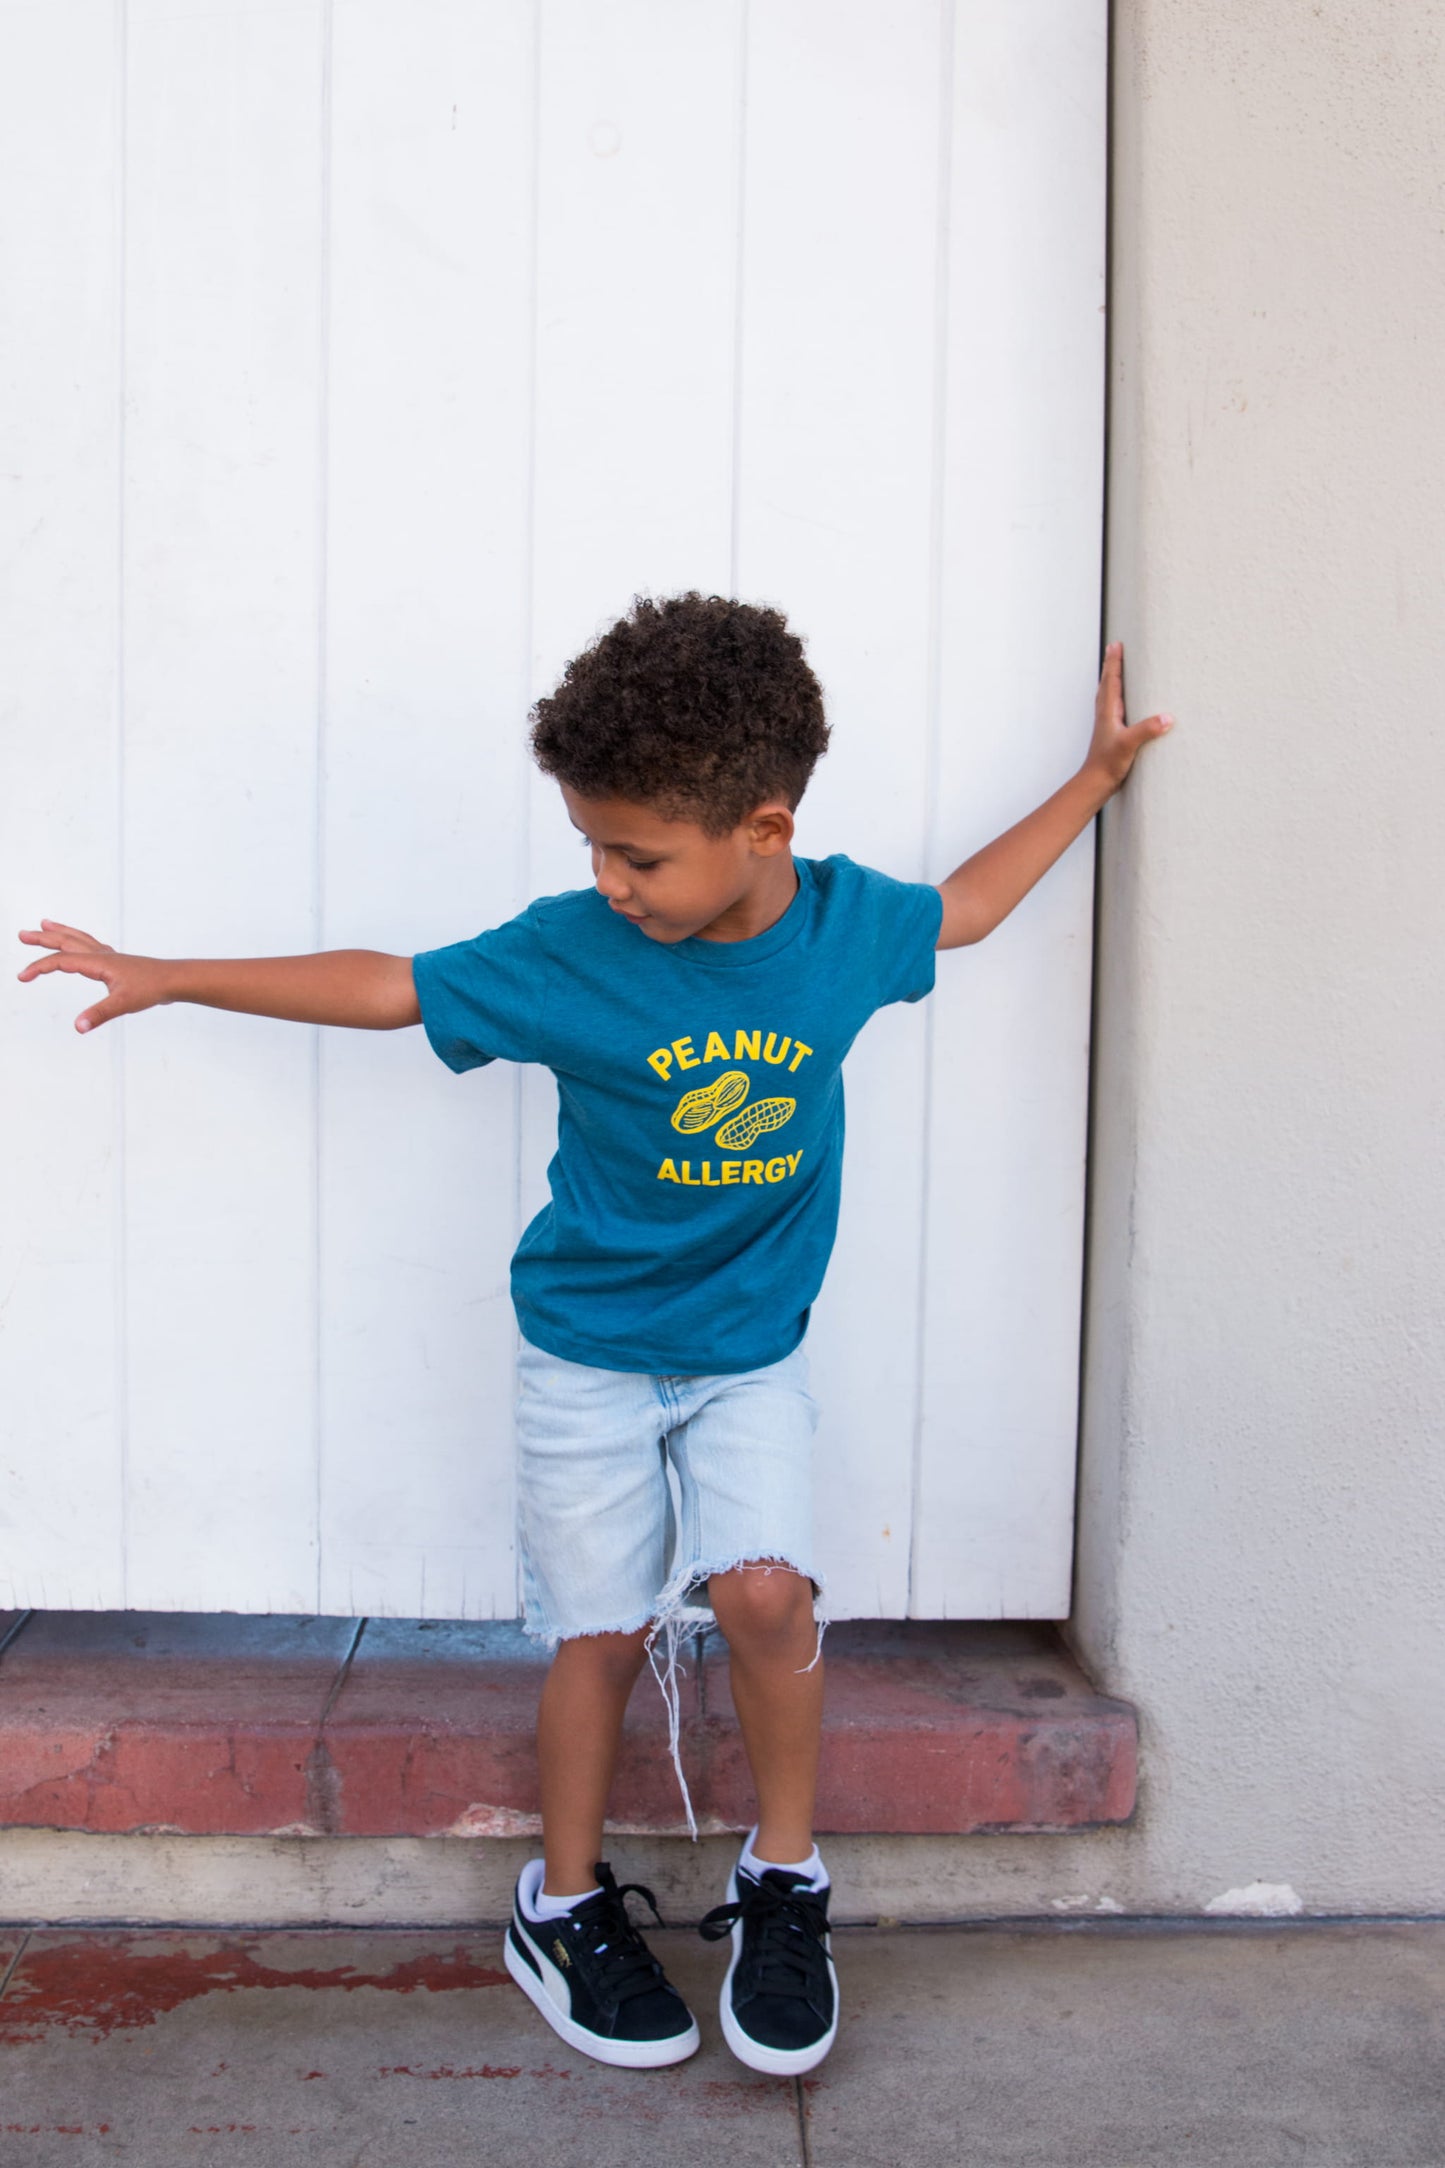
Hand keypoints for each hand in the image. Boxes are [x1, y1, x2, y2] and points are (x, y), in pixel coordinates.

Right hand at [16, 920, 170, 1032]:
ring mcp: (109, 956)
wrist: (174, 980)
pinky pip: (91, 945)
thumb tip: (78, 1026)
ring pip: (79, 939)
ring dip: (60, 932)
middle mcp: (101, 955)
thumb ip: (99, 1014)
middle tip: (22, 934)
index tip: (22, 977)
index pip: (60, 961)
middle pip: (66, 941)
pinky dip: (79, 940)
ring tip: (45, 923)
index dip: (39, 967)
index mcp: (98, 962)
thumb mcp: (123, 1004)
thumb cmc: (151, 988)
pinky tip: (80, 944)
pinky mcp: (116, 961)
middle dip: (43, 938)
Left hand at [1084, 642, 1173, 794]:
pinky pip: (1114, 707)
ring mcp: (1107, 723)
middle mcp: (1105, 714)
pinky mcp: (1111, 733)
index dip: (1114, 662)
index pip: (1111, 680)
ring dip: (1112, 679)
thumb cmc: (1108, 764)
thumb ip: (1146, 730)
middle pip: (1107, 683)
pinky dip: (1117, 696)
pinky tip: (1123, 702)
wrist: (1096, 783)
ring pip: (1108, 694)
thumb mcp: (1129, 745)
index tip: (1116, 644)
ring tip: (1117, 668)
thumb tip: (1167, 718)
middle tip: (1115, 648)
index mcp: (1108, 711)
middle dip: (1112, 665)